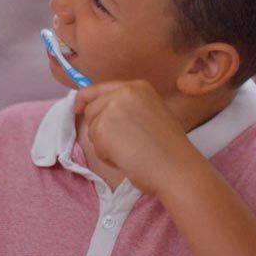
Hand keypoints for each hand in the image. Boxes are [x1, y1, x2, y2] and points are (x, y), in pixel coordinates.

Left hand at [75, 80, 201, 195]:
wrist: (177, 169)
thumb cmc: (168, 149)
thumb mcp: (150, 113)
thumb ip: (126, 107)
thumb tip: (98, 108)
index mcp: (137, 86)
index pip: (100, 89)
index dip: (86, 99)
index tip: (78, 108)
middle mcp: (123, 91)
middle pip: (92, 108)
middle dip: (100, 128)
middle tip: (126, 144)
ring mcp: (112, 108)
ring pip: (92, 127)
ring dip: (105, 144)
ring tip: (130, 151)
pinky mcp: (103, 127)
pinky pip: (95, 144)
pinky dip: (106, 155)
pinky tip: (126, 158)